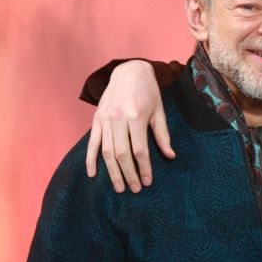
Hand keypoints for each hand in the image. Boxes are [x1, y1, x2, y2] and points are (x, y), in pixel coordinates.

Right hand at [84, 60, 172, 192]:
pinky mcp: (96, 119)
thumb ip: (163, 135)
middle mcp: (118, 119)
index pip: (139, 150)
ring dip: (112, 172)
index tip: (148, 182)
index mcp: (136, 117)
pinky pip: (92, 143)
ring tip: (119, 187)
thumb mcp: (159, 111)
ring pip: (106, 152)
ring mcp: (105, 119)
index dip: (144, 168)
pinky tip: (93, 174)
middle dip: (128, 174)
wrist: (129, 71)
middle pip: (122, 154)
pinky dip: (90, 159)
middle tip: (134, 190)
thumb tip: (170, 156)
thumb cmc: (148, 92)